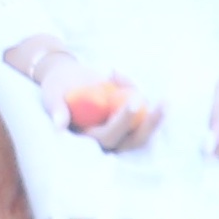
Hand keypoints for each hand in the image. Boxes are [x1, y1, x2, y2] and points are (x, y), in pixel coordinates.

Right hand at [10, 41, 159, 151]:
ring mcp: (118, 132)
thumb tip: (59, 125)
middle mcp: (105, 139)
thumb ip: (56, 109)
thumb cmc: (57, 87)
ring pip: (142, 134)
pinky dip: (141, 97)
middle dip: (150, 124)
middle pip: (132, 141)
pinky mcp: (127, 122)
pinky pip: (142, 117)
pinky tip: (122, 77)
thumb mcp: (52, 95)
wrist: (65, 78)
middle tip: (164, 104)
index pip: (109, 135)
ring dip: (156, 119)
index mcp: (87, 138)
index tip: (134, 99)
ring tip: (165, 101)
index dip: (123, 121)